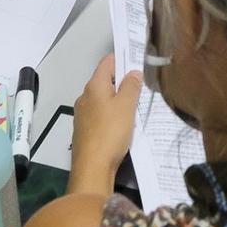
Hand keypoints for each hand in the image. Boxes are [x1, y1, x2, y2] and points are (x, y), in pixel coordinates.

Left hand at [70, 54, 142, 191]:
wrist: (92, 167)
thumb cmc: (110, 132)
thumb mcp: (126, 106)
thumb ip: (131, 86)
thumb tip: (133, 72)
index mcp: (94, 86)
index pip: (107, 62)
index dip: (123, 58)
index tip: (139, 60)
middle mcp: (85, 97)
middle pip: (104, 80)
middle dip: (122, 81)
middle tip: (143, 85)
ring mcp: (83, 114)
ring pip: (103, 99)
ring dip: (118, 99)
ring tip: (136, 105)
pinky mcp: (84, 130)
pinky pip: (100, 115)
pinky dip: (112, 114)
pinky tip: (124, 124)